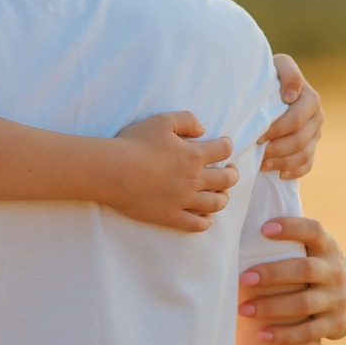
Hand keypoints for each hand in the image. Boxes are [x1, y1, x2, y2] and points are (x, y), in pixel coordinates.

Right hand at [112, 111, 237, 230]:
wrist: (113, 171)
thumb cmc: (134, 143)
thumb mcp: (162, 121)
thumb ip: (187, 120)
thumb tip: (203, 129)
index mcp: (195, 155)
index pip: (224, 150)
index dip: (227, 145)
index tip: (224, 144)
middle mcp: (194, 179)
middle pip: (227, 179)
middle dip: (233, 174)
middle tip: (231, 170)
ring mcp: (183, 200)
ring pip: (216, 204)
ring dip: (223, 198)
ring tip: (222, 194)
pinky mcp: (170, 216)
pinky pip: (196, 224)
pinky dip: (206, 222)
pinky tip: (207, 218)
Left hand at [238, 216, 345, 344]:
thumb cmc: (323, 268)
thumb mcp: (319, 250)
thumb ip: (293, 241)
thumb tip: (246, 227)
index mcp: (328, 248)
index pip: (313, 231)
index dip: (291, 228)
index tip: (264, 229)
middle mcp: (335, 271)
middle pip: (305, 270)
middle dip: (273, 274)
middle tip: (243, 279)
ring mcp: (337, 299)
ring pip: (304, 303)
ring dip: (272, 307)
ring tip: (244, 309)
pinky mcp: (335, 324)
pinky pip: (309, 332)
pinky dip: (285, 335)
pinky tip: (262, 335)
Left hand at [258, 53, 323, 179]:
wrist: (270, 89)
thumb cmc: (269, 76)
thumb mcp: (277, 67)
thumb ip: (288, 74)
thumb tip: (292, 96)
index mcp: (310, 98)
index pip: (296, 121)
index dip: (276, 131)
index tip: (257, 135)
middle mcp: (317, 116)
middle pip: (299, 140)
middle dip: (276, 149)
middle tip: (256, 152)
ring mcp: (315, 133)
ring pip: (302, 155)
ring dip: (281, 162)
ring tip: (261, 165)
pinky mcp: (311, 146)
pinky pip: (307, 165)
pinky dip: (293, 171)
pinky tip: (278, 173)